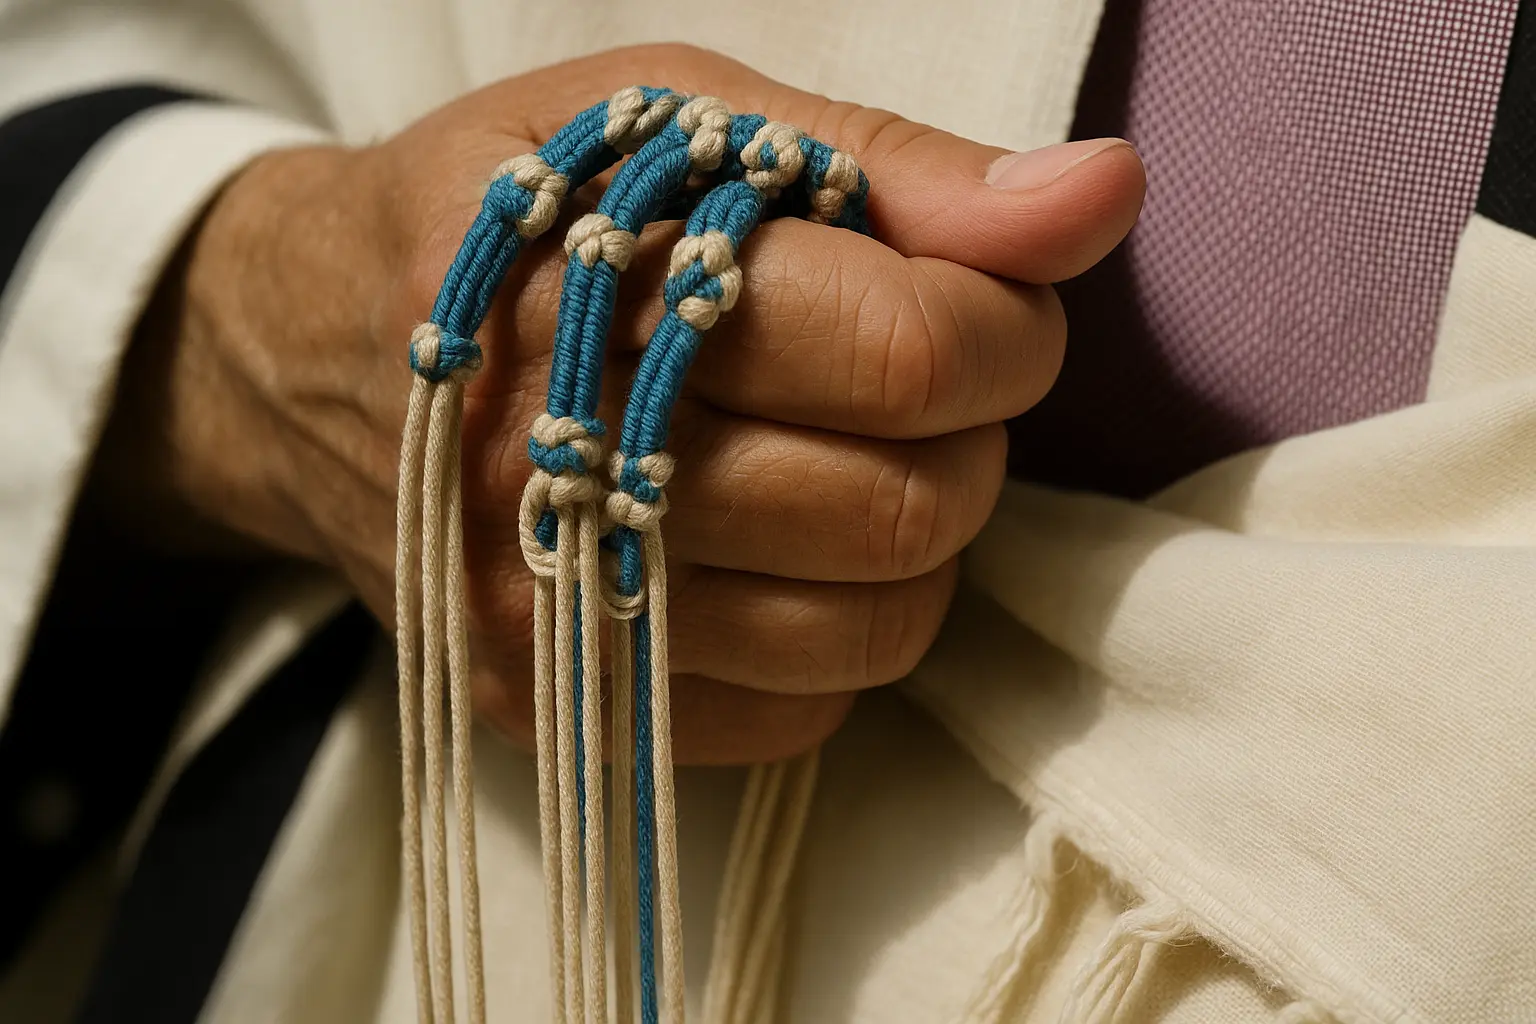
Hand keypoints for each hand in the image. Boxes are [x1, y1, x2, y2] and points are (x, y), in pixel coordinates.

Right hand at [110, 44, 1143, 762]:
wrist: (306, 356)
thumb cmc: (512, 214)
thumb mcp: (684, 124)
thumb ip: (902, 167)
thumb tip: (1104, 197)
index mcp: (609, 294)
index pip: (910, 358)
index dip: (1007, 329)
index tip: (983, 305)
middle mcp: (568, 475)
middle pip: (903, 510)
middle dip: (968, 439)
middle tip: (914, 385)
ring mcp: (554, 615)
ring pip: (866, 633)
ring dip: (913, 544)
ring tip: (854, 464)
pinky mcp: (556, 704)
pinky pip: (794, 720)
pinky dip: (834, 635)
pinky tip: (785, 551)